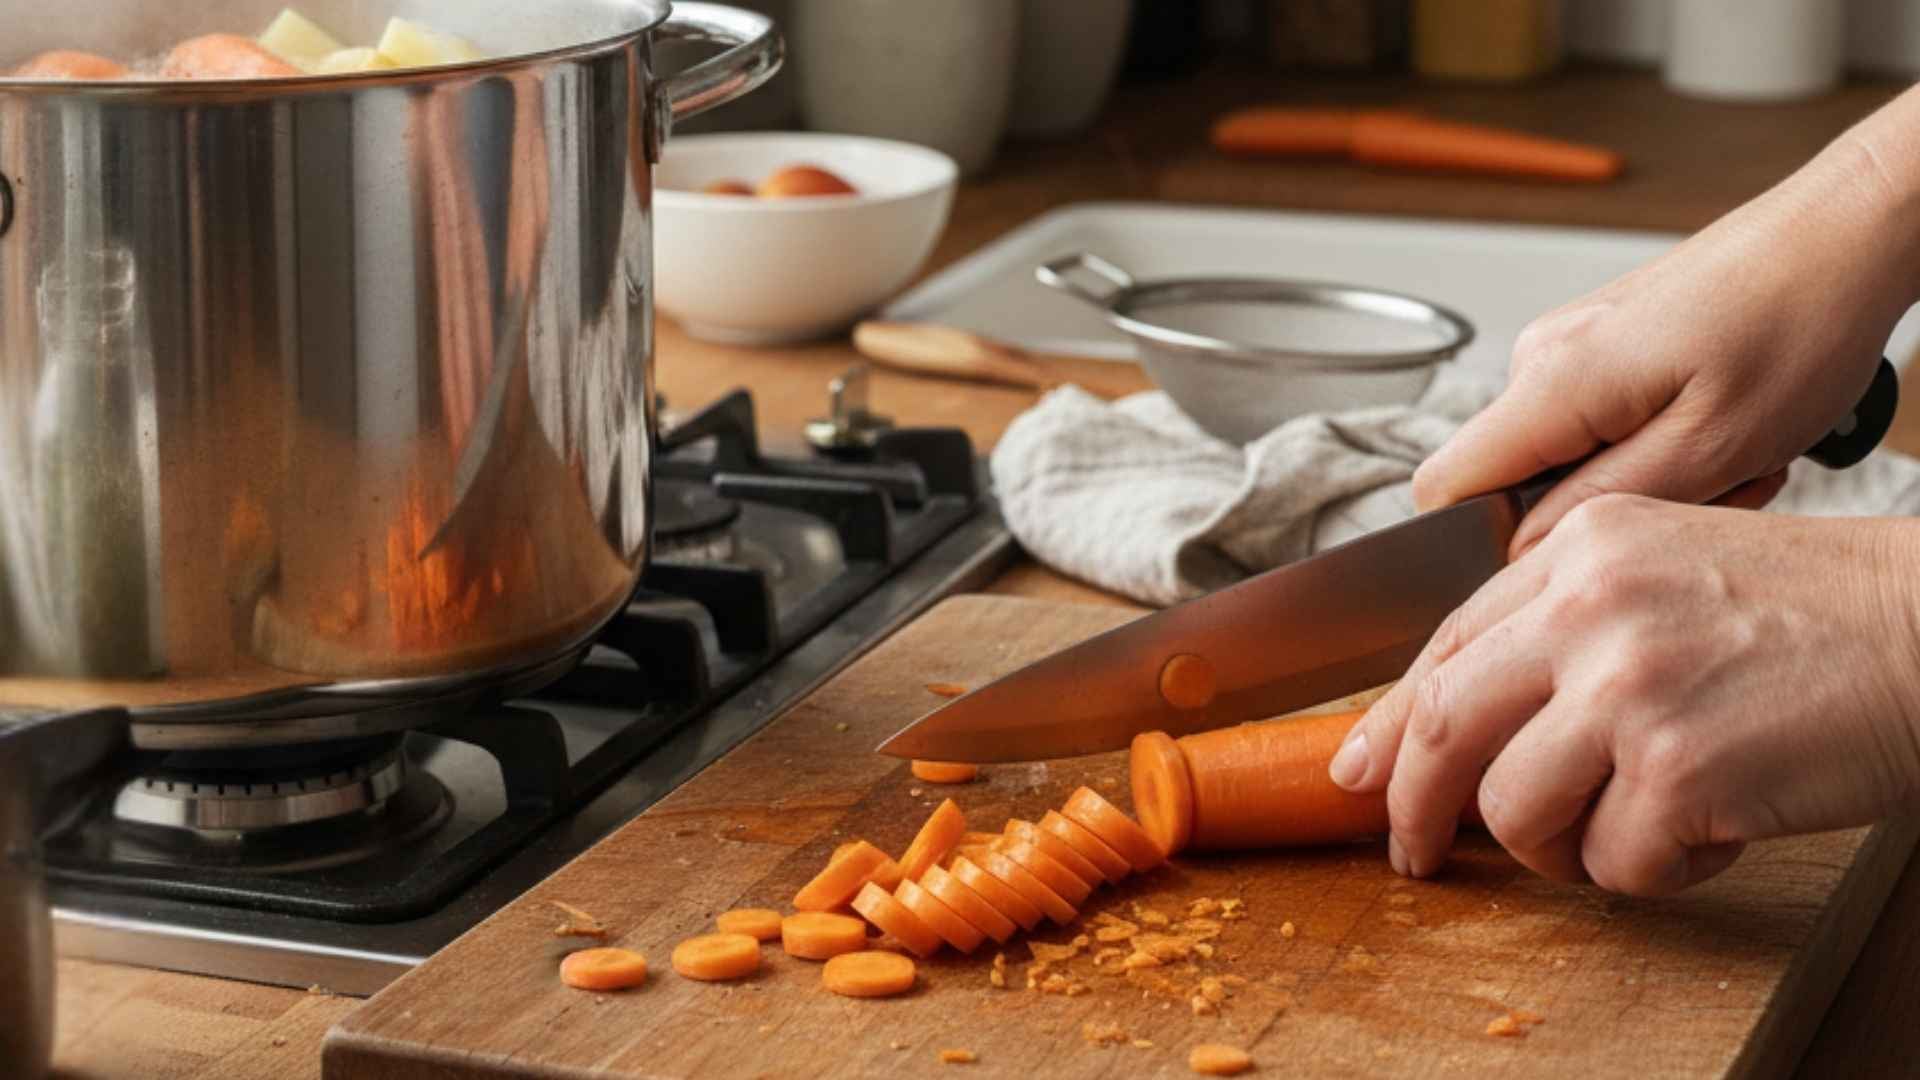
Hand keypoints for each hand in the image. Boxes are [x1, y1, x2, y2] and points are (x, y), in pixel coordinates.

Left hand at [1327, 495, 1919, 894]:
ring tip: (1633, 834)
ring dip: (1561, 850)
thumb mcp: (1675, 568)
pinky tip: (1711, 835)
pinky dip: (1653, 872)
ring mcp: (1628, 687)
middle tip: (1414, 854)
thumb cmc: (1824, 613)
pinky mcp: (1677, 769)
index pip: (1446, 645)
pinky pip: (1613, 862)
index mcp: (1581, 548)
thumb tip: (1480, 716)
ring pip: (1517, 810)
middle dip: (1414, 805)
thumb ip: (1572, 621)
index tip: (1360, 768)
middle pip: (1446, 726)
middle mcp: (1588, 606)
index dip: (1393, 721)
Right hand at [1413, 131, 1919, 554]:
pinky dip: (1657, 448)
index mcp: (1552, 379)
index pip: (1442, 487)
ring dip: (1646, 481)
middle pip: (1513, 484)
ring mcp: (1567, 346)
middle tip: (1710, 492)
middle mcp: (1540, 356)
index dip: (1478, 544)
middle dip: (1601, 515)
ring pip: (1565, 462)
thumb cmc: (1801, 320)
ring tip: (1732, 456)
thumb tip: (1522, 552)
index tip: (1563, 561)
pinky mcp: (1598, 345)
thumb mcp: (1712, 445)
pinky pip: (1596, 429)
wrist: (1844, 234)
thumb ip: (1600, 505)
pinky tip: (1720, 429)